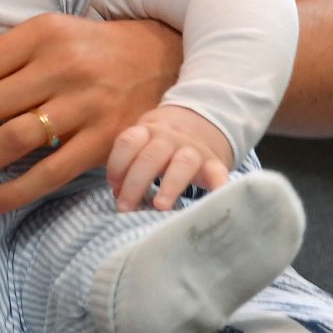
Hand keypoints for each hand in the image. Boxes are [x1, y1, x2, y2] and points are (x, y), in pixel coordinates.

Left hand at [0, 15, 181, 213]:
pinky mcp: (107, 139)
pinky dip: (16, 191)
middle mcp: (61, 67)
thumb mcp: (49, 35)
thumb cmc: (90, 50)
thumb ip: (4, 61)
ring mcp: (85, 105)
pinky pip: (53, 171)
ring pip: (12, 141)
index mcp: (39, 35)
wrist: (164, 58)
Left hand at [106, 105, 231, 210]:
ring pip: (182, 163)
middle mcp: (170, 138)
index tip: (113, 186)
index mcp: (147, 132)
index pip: (129, 142)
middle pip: (151, 157)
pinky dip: (219, 185)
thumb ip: (129, 166)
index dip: (118, 164)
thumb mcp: (142, 146)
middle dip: (135, 183)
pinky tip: (216, 197)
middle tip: (125, 208)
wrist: (196, 125)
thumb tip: (120, 195)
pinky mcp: (213, 163)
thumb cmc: (159, 146)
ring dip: (169, 185)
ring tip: (160, 206)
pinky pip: (218, 172)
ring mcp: (193, 150)